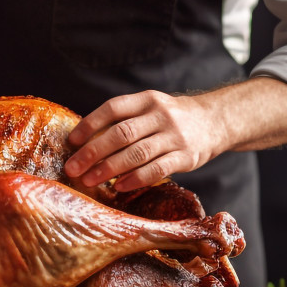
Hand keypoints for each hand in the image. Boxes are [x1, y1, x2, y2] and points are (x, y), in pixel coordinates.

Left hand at [64, 91, 217, 191]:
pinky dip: (135, 179)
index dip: (90, 124)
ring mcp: (175, 136)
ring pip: (137, 153)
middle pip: (122, 133)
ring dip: (109, 168)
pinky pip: (157, 170)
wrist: (214, 121)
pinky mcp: (186, 156)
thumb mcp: (150, 107)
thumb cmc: (170, 118)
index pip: (113, 108)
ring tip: (90, 180)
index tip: (72, 141)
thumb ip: (125, 119)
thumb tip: (86, 141)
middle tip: (73, 168)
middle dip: (94, 152)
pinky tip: (118, 187)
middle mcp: (161, 115)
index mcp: (147, 99)